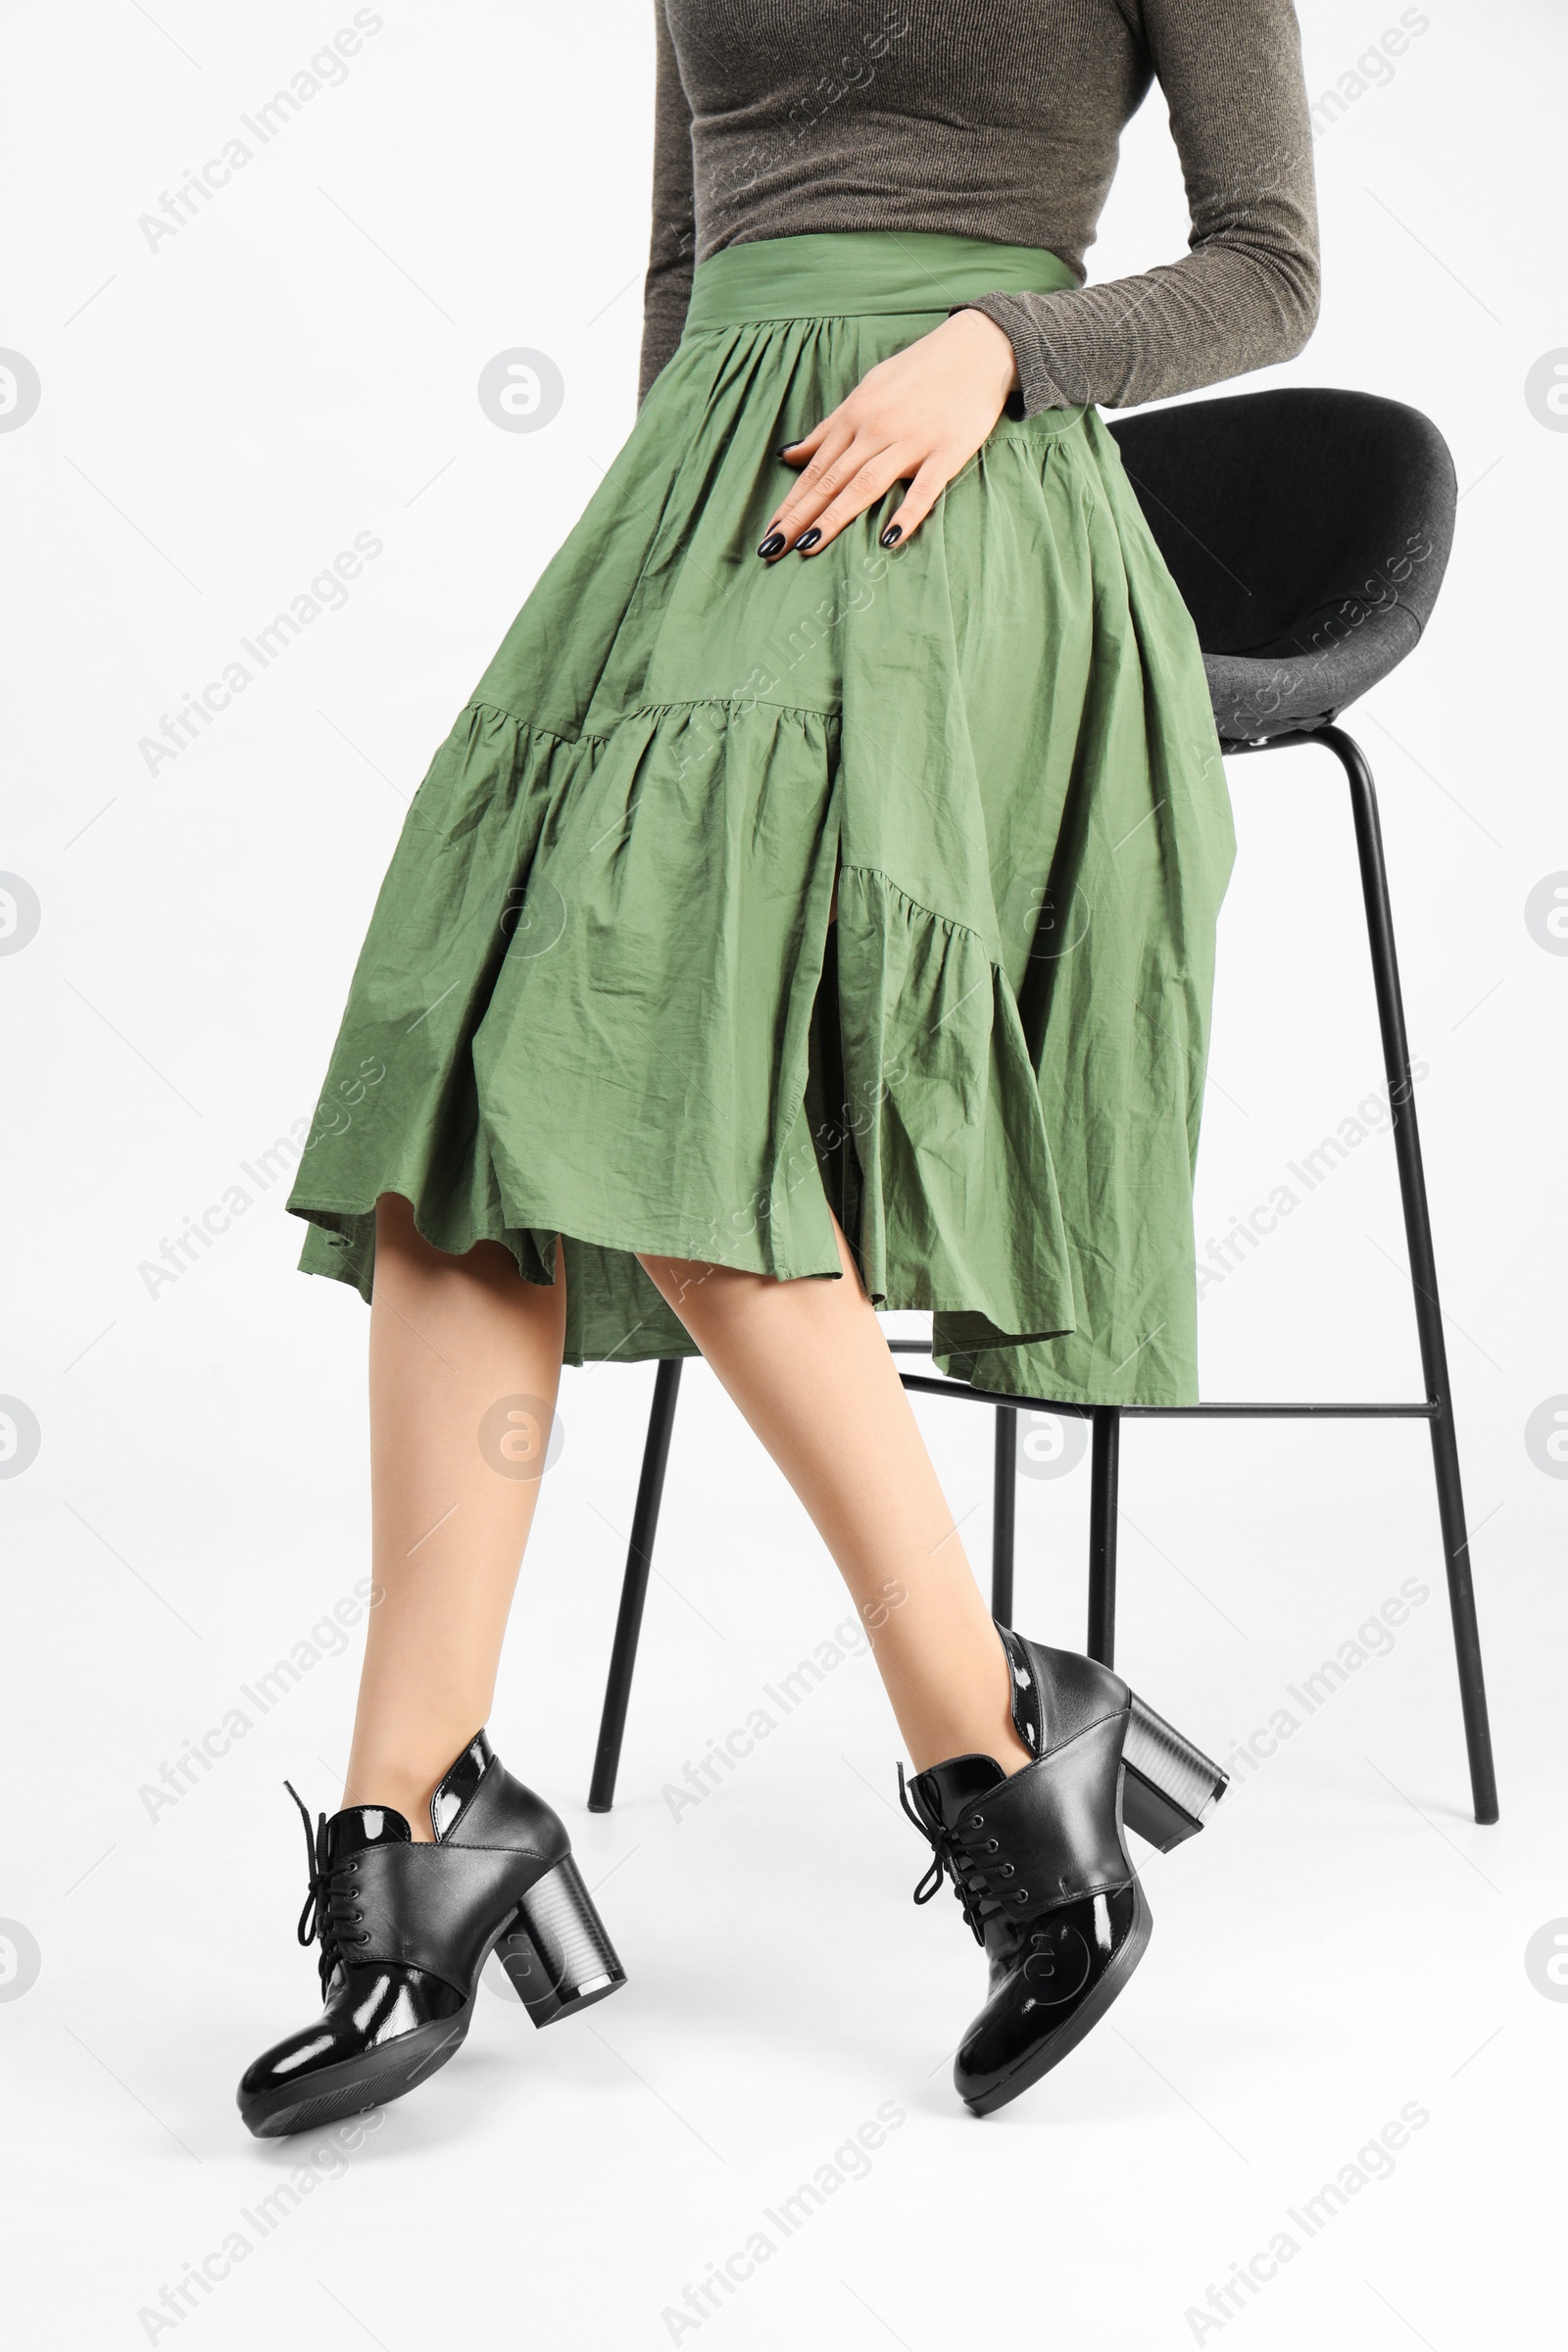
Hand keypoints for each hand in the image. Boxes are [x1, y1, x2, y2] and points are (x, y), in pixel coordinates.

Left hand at [757, 308, 1019, 560]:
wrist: (976, 349)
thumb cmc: (917, 373)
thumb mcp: (865, 392)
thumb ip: (829, 428)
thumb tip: (790, 454)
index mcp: (855, 416)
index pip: (815, 469)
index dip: (790, 503)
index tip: (768, 534)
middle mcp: (876, 430)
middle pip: (831, 480)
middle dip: (799, 517)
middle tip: (772, 550)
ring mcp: (912, 441)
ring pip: (865, 484)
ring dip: (835, 517)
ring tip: (808, 546)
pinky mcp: (947, 452)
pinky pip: (924, 488)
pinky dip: (907, 512)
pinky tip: (889, 538)